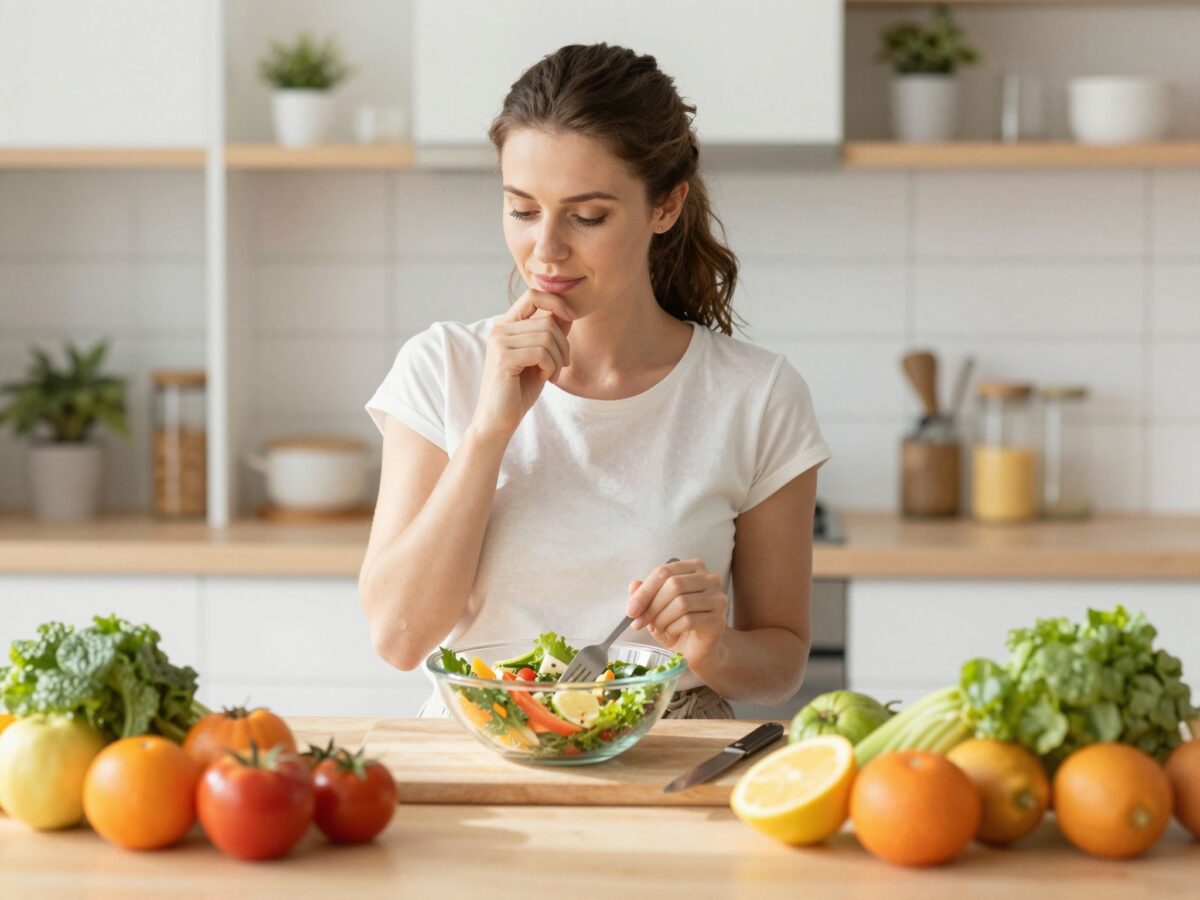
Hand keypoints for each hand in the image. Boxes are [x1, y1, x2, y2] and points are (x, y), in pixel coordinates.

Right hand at [471, 289, 573, 440]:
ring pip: (548, 337)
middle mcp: (500, 329)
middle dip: (564, 345)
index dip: (557, 302)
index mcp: (507, 325)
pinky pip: (542, 353)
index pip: (533, 295)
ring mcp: (499, 342)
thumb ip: (550, 334)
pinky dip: (550, 367)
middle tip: (561, 366)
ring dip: (558, 359)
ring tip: (551, 375)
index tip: (571, 318)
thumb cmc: (519, 390)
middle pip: (548, 321)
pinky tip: (544, 379)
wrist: (498, 420)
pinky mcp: (504, 358)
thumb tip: (568, 311)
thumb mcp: (540, 357)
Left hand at [624, 559, 728, 667]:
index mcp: (694, 568)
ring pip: (682, 603)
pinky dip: (673, 628)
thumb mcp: (656, 608)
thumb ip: (645, 594)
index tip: (631, 610)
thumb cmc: (677, 625)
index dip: (644, 591)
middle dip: (651, 606)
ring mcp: (718, 599)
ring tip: (658, 628)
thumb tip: (634, 585)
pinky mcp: (718, 620)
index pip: (664, 571)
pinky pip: (689, 620)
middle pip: (674, 585)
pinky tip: (671, 633)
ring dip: (662, 619)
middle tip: (639, 623)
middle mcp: (710, 579)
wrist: (698, 650)